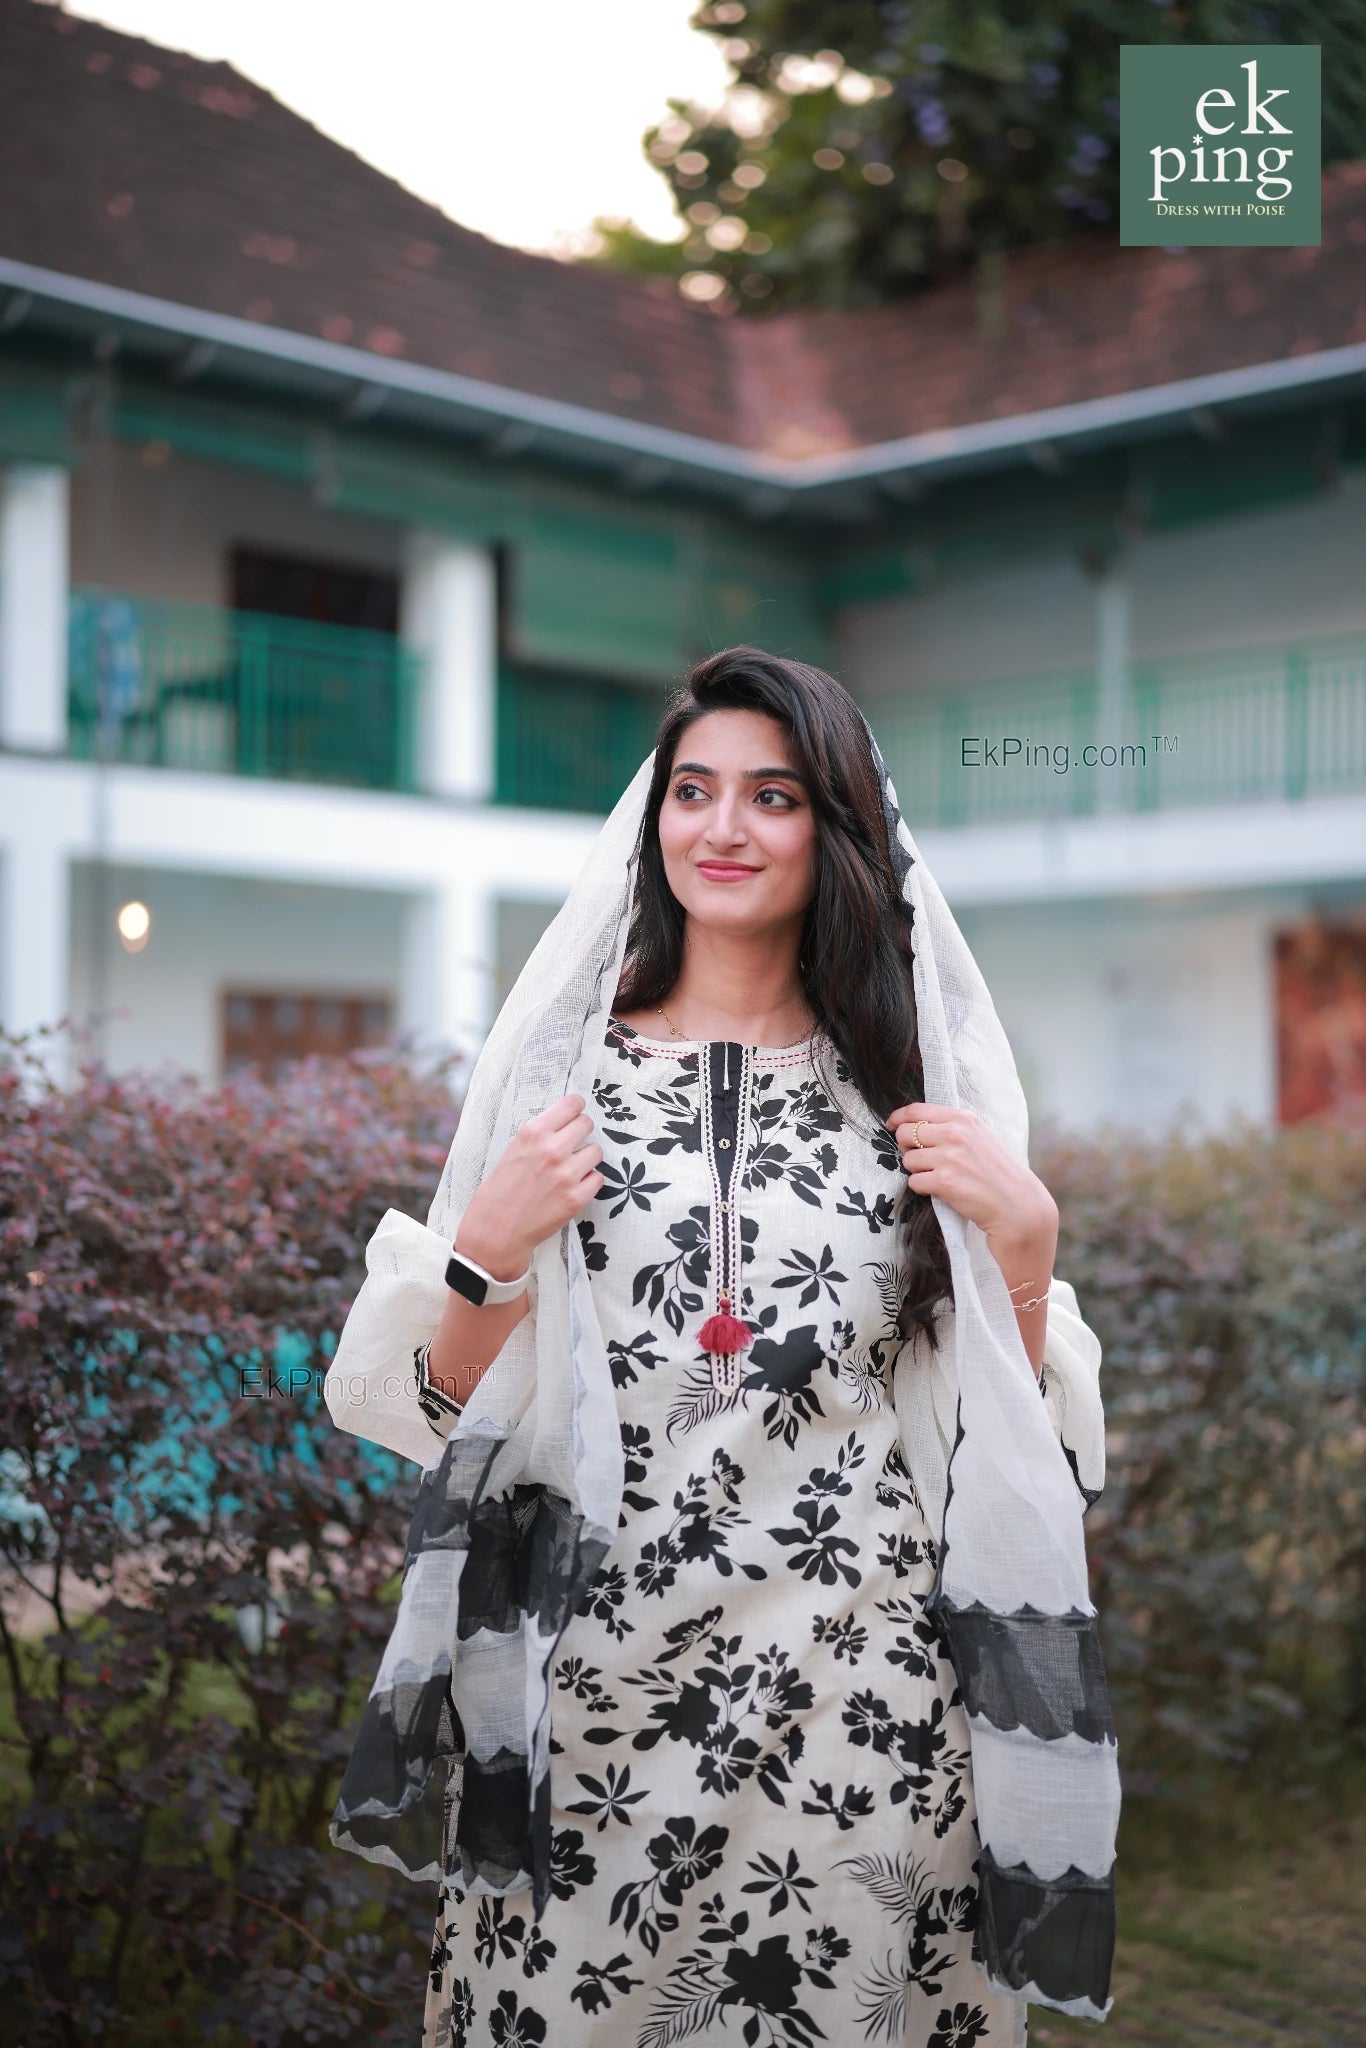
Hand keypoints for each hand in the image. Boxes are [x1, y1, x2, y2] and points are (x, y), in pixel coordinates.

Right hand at [455, 1094, 603, 1276]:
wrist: (495, 1231)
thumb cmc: (499, 1191)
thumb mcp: (513, 1152)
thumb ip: (539, 1137)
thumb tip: (565, 1123)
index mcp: (532, 1134)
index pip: (571, 1105)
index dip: (576, 1109)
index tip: (576, 1112)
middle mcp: (551, 1150)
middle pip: (587, 1124)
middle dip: (582, 1132)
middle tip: (573, 1144)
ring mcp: (566, 1174)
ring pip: (596, 1151)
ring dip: (587, 1159)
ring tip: (571, 1169)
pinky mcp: (575, 1198)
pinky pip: (598, 1178)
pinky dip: (589, 1182)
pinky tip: (573, 1187)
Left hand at [886, 1101, 1057, 1268]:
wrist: (1017, 1205)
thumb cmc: (997, 1173)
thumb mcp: (979, 1137)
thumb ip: (952, 1127)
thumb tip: (915, 1124)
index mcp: (963, 1119)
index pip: (916, 1110)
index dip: (898, 1118)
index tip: (892, 1125)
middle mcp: (955, 1133)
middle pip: (905, 1134)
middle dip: (906, 1148)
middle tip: (921, 1159)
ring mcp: (949, 1157)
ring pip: (908, 1160)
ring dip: (917, 1170)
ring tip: (938, 1177)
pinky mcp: (944, 1182)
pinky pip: (914, 1181)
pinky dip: (922, 1188)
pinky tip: (940, 1190)